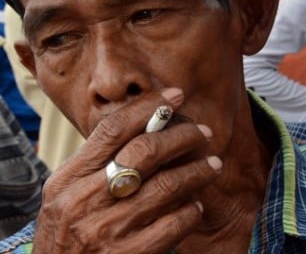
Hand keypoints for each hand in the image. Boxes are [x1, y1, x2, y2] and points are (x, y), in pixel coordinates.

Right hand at [32, 90, 218, 252]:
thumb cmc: (69, 237)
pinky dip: (190, 211)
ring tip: (212, 165)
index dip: (149, 107)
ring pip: (167, 185)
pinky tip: (195, 206)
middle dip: (183, 136)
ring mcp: (105, 230)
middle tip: (204, 134)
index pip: (113, 130)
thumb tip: (148, 124)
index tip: (177, 95)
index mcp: (66, 181)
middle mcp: (83, 202)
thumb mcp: (67, 198)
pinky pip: (174, 223)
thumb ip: (99, 166)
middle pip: (146, 151)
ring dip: (197, 170)